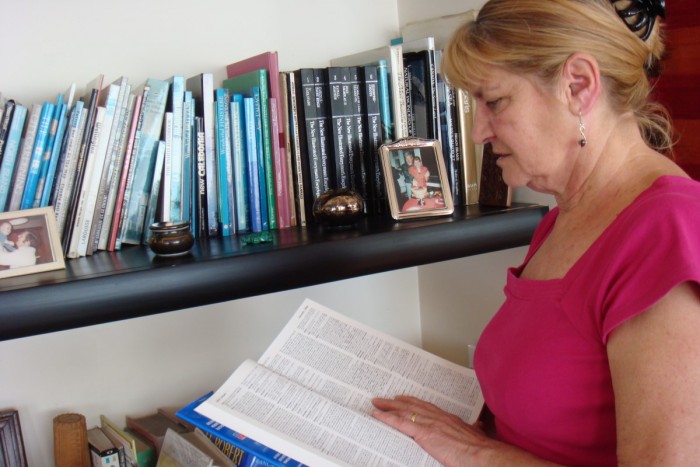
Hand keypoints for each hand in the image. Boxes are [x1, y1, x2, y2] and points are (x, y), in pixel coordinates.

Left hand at [371, 395, 490, 466]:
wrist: (481, 454)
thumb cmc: (479, 448)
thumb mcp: (475, 433)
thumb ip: (472, 428)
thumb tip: (477, 426)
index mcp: (448, 418)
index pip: (426, 407)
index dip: (413, 402)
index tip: (403, 399)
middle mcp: (437, 417)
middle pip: (412, 406)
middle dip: (396, 402)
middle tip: (384, 399)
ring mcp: (429, 423)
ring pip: (403, 411)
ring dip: (388, 407)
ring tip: (377, 403)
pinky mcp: (424, 433)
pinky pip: (400, 423)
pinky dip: (387, 417)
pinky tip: (377, 414)